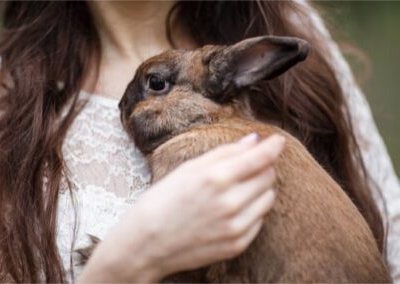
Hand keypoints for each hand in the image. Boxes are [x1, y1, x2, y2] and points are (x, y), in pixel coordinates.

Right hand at [78, 133, 284, 282]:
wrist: (147, 243)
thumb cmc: (163, 200)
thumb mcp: (188, 169)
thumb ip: (225, 153)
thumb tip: (254, 140)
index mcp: (216, 179)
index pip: (260, 158)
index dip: (273, 146)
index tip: (278, 141)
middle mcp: (230, 203)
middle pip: (268, 176)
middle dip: (262, 167)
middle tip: (246, 167)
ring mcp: (235, 227)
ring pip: (268, 198)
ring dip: (259, 189)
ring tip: (235, 189)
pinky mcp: (237, 244)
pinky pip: (259, 220)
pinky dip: (252, 210)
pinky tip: (230, 210)